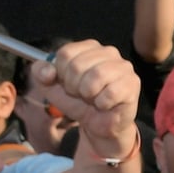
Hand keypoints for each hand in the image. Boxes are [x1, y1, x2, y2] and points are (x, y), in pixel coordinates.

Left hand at [30, 42, 139, 162]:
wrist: (98, 125)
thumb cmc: (79, 102)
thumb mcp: (52, 87)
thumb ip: (41, 73)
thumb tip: (47, 71)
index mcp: (89, 47)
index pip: (65, 53)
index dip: (61, 74)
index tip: (67, 84)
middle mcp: (108, 52)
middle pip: (78, 65)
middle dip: (74, 86)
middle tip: (82, 95)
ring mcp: (123, 67)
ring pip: (96, 76)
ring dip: (88, 94)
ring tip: (93, 99)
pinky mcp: (132, 83)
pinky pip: (110, 93)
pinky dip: (102, 104)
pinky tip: (105, 105)